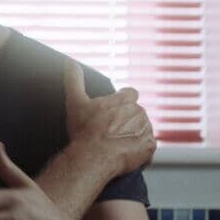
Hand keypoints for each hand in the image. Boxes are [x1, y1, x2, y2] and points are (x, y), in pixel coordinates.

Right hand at [63, 59, 155, 177]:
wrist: (93, 158)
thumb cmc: (84, 131)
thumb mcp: (75, 102)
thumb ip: (74, 79)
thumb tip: (69, 62)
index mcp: (124, 100)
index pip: (130, 94)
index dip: (122, 101)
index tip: (112, 111)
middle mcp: (138, 112)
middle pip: (136, 112)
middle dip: (127, 119)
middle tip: (111, 129)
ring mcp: (145, 130)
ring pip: (143, 128)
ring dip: (133, 133)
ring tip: (116, 142)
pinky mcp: (149, 146)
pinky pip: (148, 146)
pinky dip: (140, 149)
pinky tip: (125, 152)